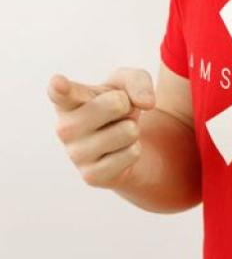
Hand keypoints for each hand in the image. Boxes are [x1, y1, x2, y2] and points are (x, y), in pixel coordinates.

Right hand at [47, 68, 155, 189]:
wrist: (123, 139)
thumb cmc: (119, 102)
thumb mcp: (130, 81)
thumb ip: (138, 81)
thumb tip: (147, 103)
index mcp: (69, 100)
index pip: (62, 92)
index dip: (60, 87)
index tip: (58, 82)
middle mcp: (66, 128)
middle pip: (117, 104)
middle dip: (127, 106)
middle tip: (116, 113)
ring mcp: (76, 154)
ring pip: (129, 131)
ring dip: (131, 129)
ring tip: (116, 131)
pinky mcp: (91, 176)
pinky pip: (132, 153)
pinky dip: (134, 150)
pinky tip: (117, 151)